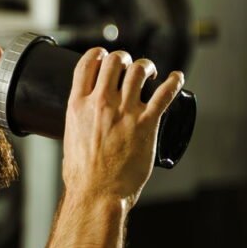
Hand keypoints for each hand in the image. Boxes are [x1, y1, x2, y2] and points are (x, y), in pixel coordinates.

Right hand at [62, 47, 183, 208]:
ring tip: (150, 72)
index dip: (98, 54)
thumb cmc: (82, 176)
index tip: (104, 57)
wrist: (97, 193)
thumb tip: (84, 121)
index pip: (88, 63)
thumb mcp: (70, 139)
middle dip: (124, 59)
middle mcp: (101, 103)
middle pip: (115, 61)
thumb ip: (78, 123)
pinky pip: (165, 94)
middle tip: (129, 66)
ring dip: (146, 66)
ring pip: (139, 71)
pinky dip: (174, 81)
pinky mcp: (146, 124)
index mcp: (78, 106)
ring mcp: (125, 112)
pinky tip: (176, 78)